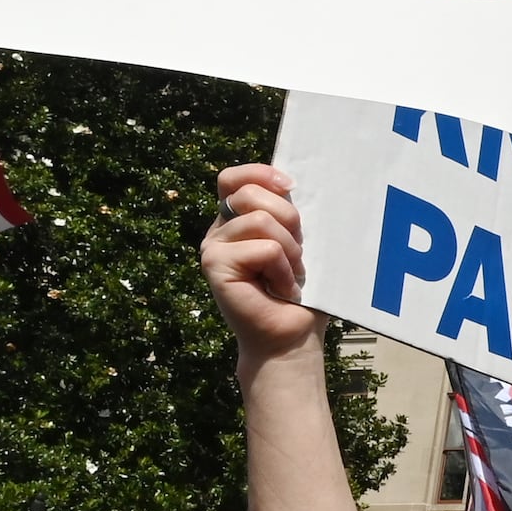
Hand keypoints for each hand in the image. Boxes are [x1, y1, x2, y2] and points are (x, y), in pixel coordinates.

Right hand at [201, 163, 321, 360]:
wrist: (291, 337)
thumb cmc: (298, 292)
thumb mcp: (295, 242)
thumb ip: (285, 212)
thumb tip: (287, 180)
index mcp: (237, 221)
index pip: (234, 178)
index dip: (260, 173)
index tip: (290, 185)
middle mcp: (220, 231)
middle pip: (250, 193)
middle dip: (288, 218)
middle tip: (296, 253)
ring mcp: (213, 248)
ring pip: (260, 221)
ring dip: (289, 250)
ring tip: (289, 275)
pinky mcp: (214, 266)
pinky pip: (263, 248)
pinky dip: (283, 269)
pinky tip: (281, 289)